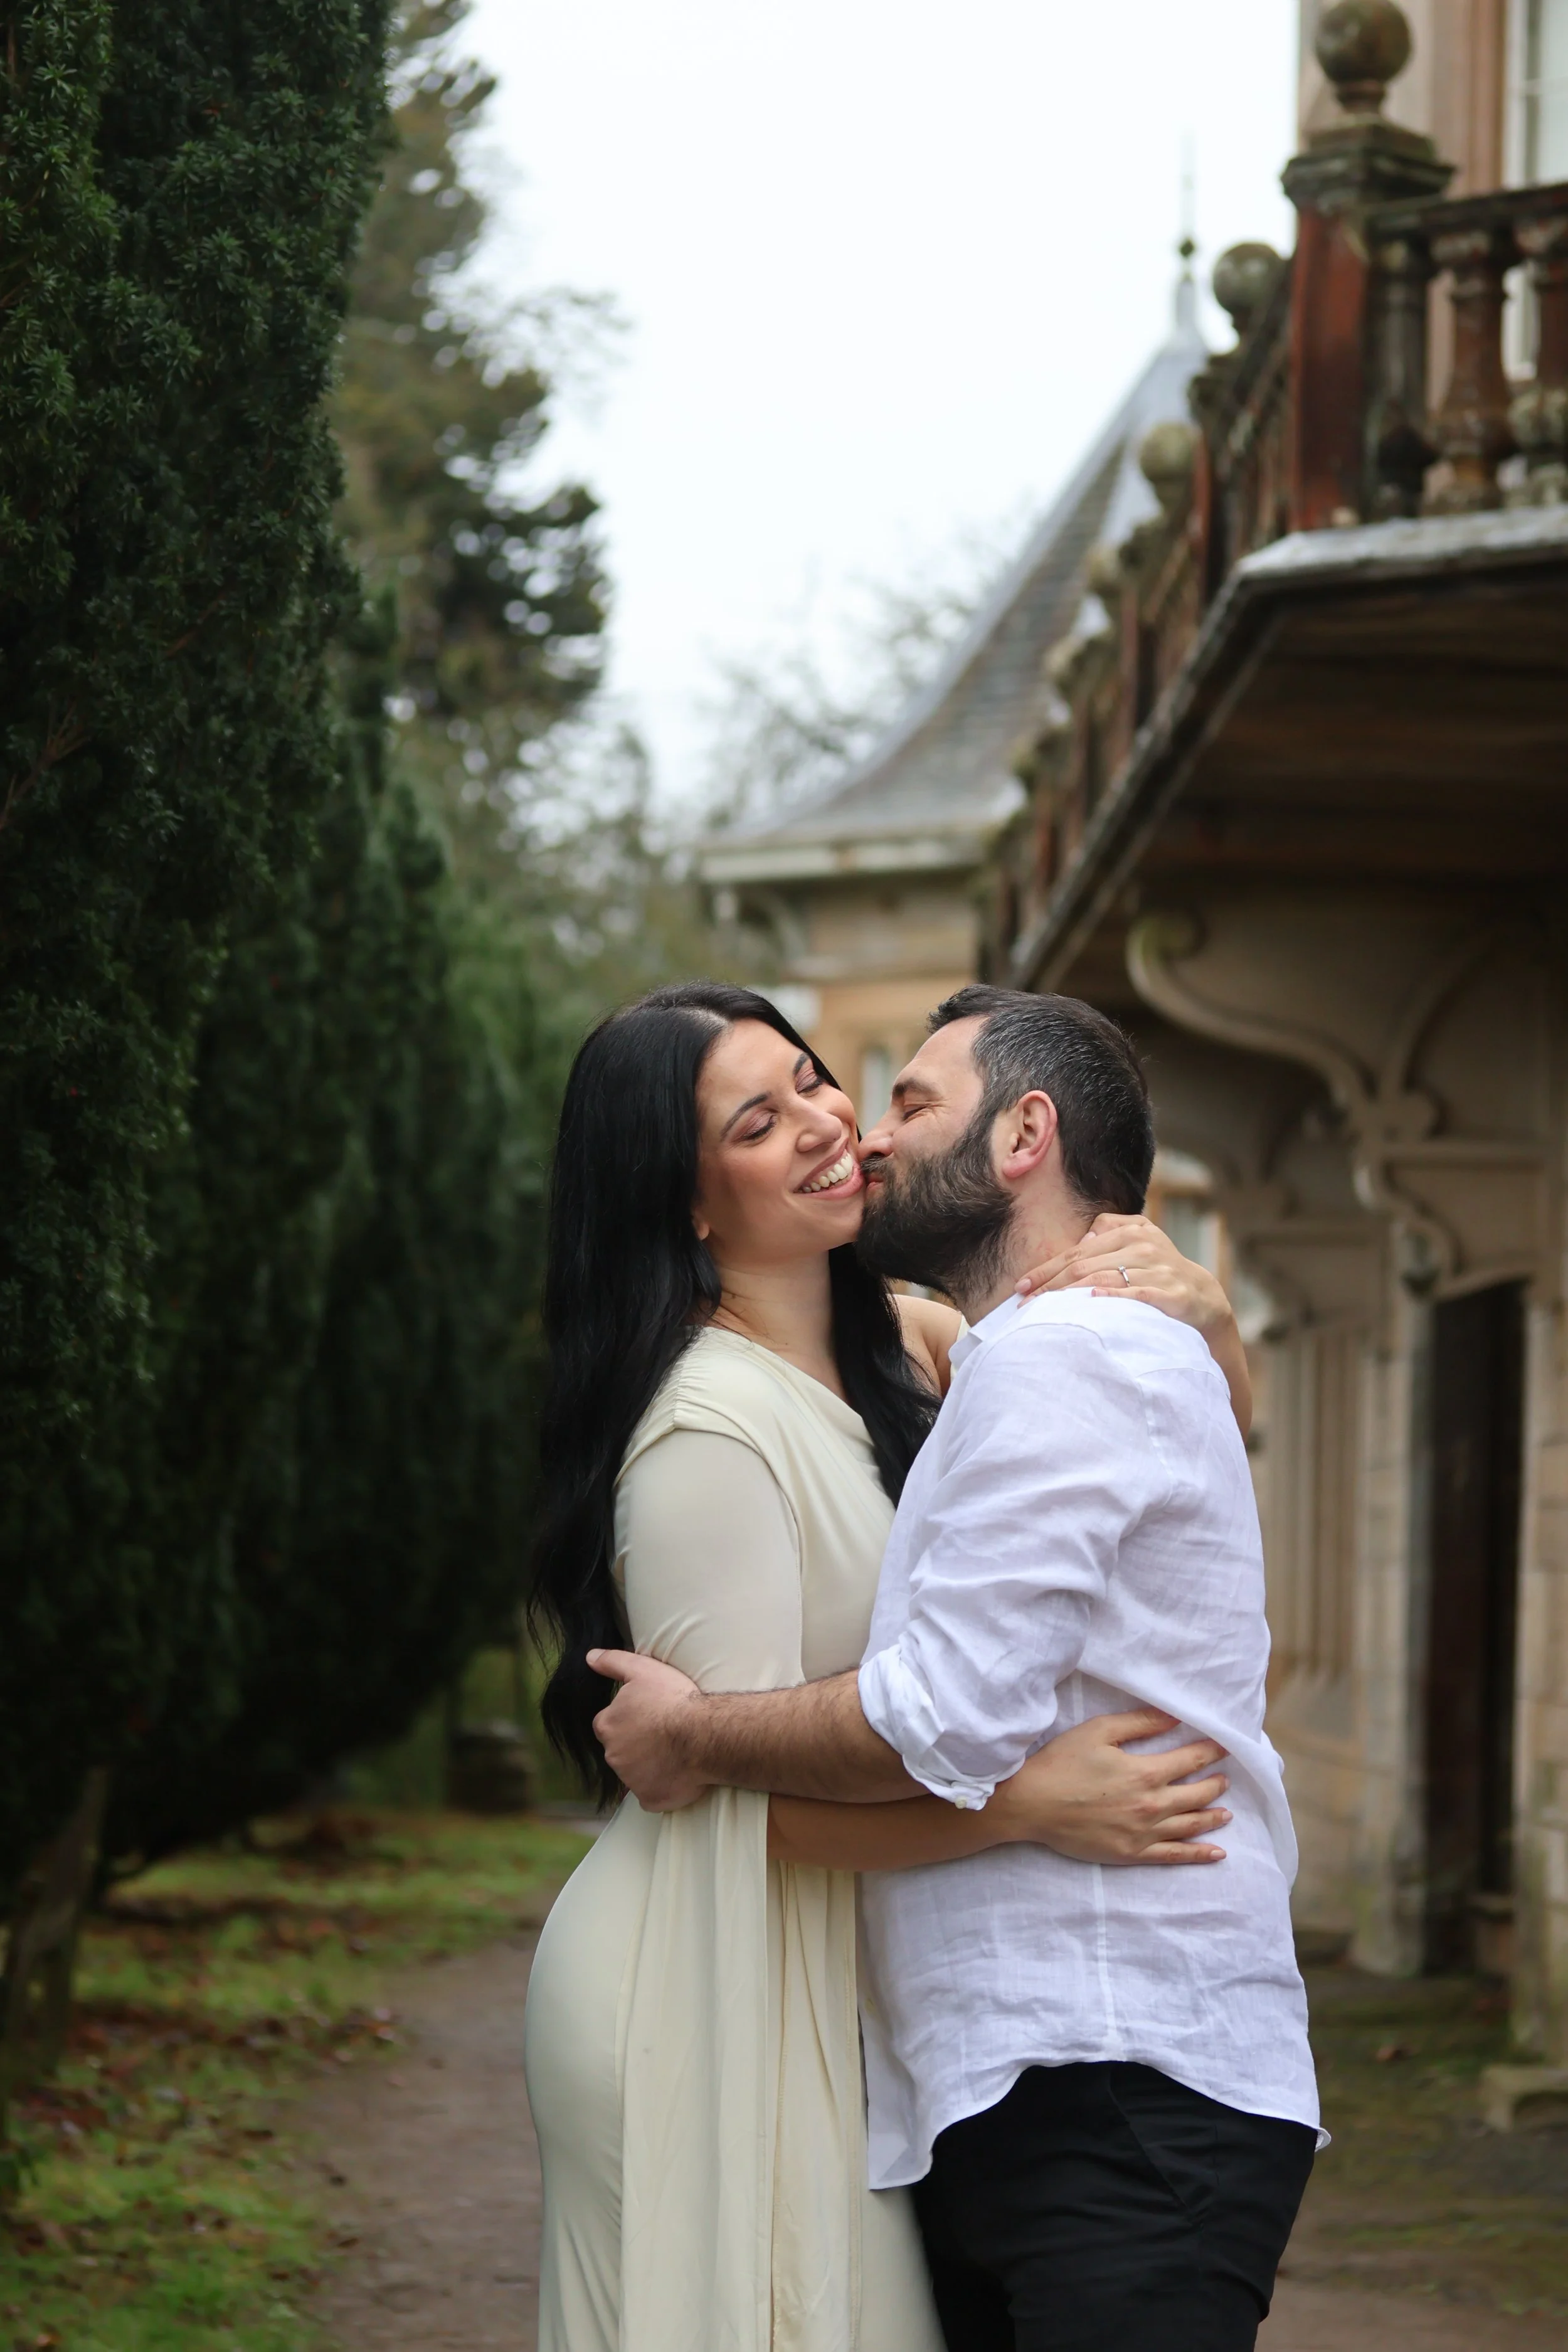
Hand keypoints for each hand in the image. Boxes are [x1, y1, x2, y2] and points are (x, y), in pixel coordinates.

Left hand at [588, 1648, 710, 1809]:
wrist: (703, 1734)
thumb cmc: (673, 1699)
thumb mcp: (642, 1669)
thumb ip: (613, 1662)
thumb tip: (590, 1657)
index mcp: (607, 1726)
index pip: (607, 1725)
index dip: (627, 1720)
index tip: (647, 1717)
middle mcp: (613, 1755)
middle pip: (620, 1750)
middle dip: (636, 1744)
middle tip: (663, 1734)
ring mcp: (630, 1780)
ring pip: (635, 1773)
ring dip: (649, 1765)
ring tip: (675, 1752)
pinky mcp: (649, 1798)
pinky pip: (650, 1795)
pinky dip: (660, 1787)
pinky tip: (677, 1775)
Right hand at [987, 1707, 1230, 1864]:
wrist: (1032, 1804)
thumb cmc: (1062, 1763)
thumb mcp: (1099, 1730)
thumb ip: (1140, 1723)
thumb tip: (1174, 1718)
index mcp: (1146, 1773)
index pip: (1191, 1760)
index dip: (1211, 1752)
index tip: (1225, 1746)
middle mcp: (1152, 1805)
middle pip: (1196, 1794)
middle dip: (1215, 1784)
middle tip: (1225, 1778)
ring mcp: (1143, 1834)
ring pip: (1190, 1826)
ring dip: (1212, 1818)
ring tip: (1226, 1813)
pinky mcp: (1131, 1854)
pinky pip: (1174, 1856)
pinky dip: (1199, 1854)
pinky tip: (1217, 1853)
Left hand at [1017, 1211, 1231, 1336]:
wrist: (1203, 1298)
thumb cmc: (1158, 1270)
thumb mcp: (1137, 1241)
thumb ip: (1109, 1231)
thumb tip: (1080, 1242)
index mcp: (1130, 1231)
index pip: (1077, 1252)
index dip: (1046, 1269)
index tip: (1020, 1287)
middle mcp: (1143, 1246)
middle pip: (1084, 1266)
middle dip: (1049, 1286)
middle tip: (1024, 1305)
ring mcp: (1159, 1269)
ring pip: (1105, 1279)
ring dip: (1070, 1295)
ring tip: (1045, 1310)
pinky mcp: (1173, 1294)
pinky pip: (1138, 1294)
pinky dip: (1115, 1296)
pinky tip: (1093, 1300)